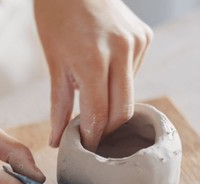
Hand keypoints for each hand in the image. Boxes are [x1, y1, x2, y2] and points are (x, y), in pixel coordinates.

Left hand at [34, 0, 152, 150]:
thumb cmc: (56, 20)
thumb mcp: (54, 63)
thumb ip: (59, 105)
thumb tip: (57, 141)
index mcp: (93, 58)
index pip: (100, 113)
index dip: (92, 136)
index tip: (85, 146)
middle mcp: (122, 50)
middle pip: (123, 110)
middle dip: (107, 129)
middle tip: (92, 135)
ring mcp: (137, 42)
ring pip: (129, 93)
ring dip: (112, 102)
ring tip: (93, 93)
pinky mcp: (145, 36)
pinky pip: (134, 73)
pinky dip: (120, 81)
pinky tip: (105, 69)